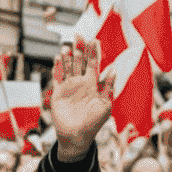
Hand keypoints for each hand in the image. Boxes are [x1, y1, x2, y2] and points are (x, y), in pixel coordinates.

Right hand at [50, 38, 116, 162]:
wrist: (77, 137)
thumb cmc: (94, 123)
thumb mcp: (106, 105)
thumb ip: (109, 87)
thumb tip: (114, 69)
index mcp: (93, 84)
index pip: (94, 63)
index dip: (93, 52)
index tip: (94, 39)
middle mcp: (81, 82)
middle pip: (80, 60)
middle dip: (79, 48)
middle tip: (78, 34)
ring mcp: (69, 86)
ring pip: (68, 66)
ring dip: (68, 56)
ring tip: (67, 45)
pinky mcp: (58, 92)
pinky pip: (57, 76)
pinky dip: (58, 67)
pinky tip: (58, 57)